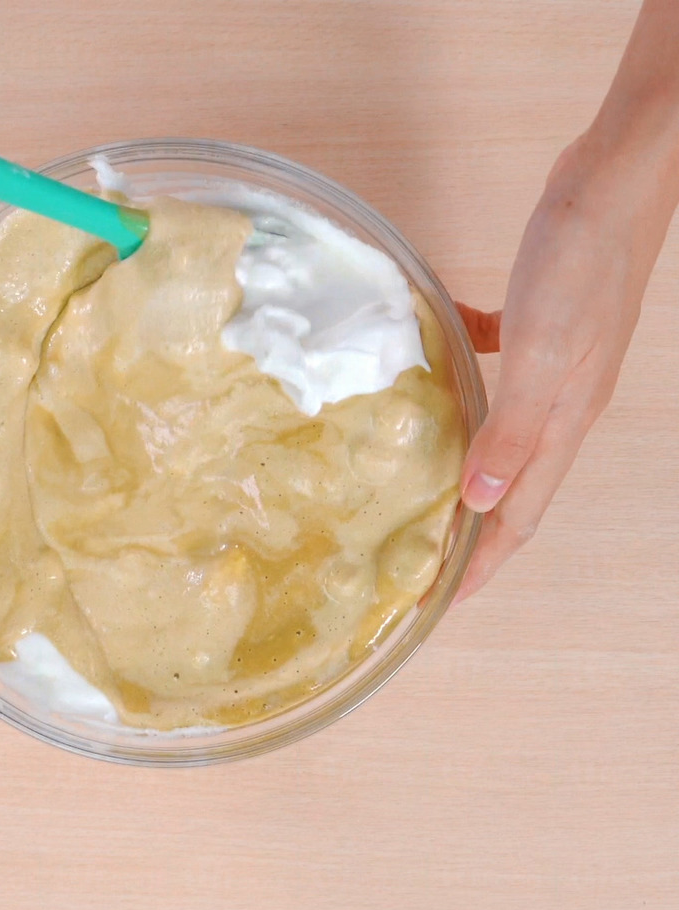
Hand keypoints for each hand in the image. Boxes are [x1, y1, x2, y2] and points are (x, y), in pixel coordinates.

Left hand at [454, 135, 665, 600]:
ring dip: (469, 467)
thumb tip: (480, 501)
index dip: (484, 561)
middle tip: (425, 558)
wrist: (618, 176)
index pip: (519, 513)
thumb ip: (513, 429)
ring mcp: (555, 364)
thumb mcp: (542, 352)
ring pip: (505, 434)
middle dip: (473, 531)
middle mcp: (562, 405)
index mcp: (564, 421)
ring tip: (424, 488)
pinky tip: (441, 367)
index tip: (442, 601)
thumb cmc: (581, 260)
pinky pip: (500, 367)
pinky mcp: (541, 326)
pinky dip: (471, 379)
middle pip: (512, 486)